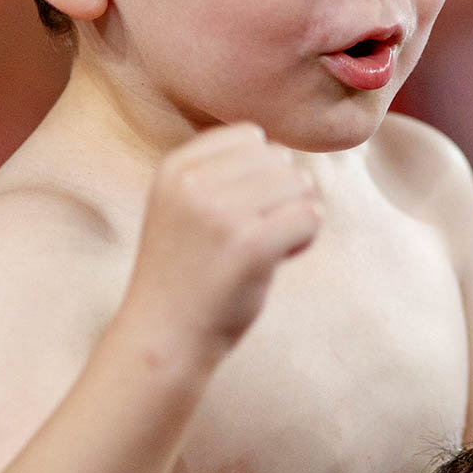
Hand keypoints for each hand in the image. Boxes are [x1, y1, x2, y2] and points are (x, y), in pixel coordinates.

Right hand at [121, 123, 323, 363]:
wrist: (163, 337)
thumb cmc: (185, 270)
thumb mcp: (183, 205)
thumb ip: (222, 171)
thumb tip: (284, 151)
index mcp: (176, 167)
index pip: (249, 135)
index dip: (259, 172)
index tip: (237, 210)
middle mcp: (194, 183)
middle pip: (279, 159)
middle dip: (280, 195)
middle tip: (252, 235)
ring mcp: (222, 214)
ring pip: (299, 184)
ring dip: (294, 216)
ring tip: (264, 247)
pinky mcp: (251, 245)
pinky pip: (310, 217)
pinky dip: (304, 239)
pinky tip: (277, 261)